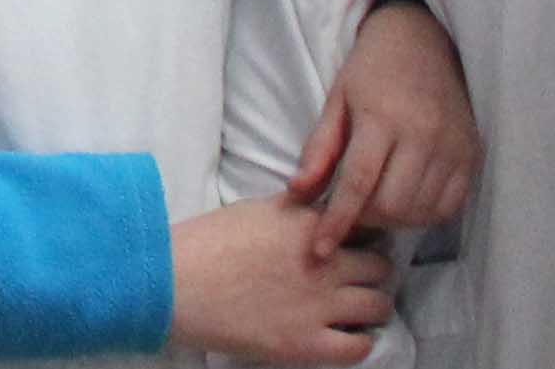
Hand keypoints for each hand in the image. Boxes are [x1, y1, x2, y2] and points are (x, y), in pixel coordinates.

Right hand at [168, 197, 391, 363]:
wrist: (174, 283)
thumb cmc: (207, 241)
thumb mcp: (256, 209)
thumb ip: (296, 209)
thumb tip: (321, 207)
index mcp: (308, 224)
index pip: (365, 226)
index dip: (362, 237)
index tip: (355, 245)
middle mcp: (324, 262)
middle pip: (381, 266)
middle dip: (372, 271)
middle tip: (356, 278)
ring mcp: (319, 305)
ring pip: (379, 305)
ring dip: (371, 305)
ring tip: (354, 309)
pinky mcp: (306, 343)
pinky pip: (359, 347)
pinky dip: (359, 342)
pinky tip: (344, 336)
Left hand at [291, 0, 478, 248]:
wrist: (426, 40)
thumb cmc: (372, 68)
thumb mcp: (337, 99)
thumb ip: (320, 148)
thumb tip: (299, 193)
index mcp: (382, 118)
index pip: (357, 183)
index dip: (337, 220)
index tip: (320, 249)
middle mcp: (423, 135)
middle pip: (392, 204)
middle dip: (366, 217)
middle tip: (352, 207)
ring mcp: (452, 148)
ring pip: (421, 211)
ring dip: (394, 218)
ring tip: (377, 202)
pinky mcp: (472, 156)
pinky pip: (449, 206)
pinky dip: (424, 214)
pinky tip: (407, 199)